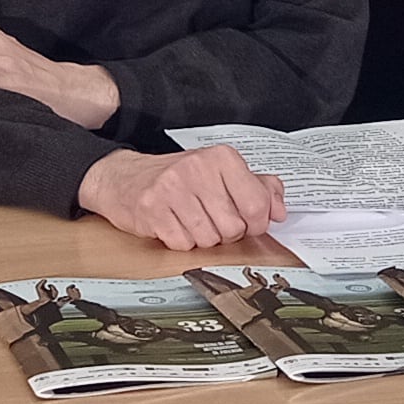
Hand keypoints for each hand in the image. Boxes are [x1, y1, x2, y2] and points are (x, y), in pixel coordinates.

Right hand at [77, 144, 285, 250]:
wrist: (124, 177)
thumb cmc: (179, 178)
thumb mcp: (222, 173)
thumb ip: (259, 188)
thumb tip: (279, 211)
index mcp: (222, 158)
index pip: (257, 206)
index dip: (256, 224)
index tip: (247, 222)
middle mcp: (198, 168)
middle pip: (234, 228)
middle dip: (226, 233)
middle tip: (212, 220)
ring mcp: (173, 188)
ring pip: (209, 239)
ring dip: (203, 239)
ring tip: (191, 220)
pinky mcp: (152, 209)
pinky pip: (182, 244)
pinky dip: (181, 242)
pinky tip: (174, 225)